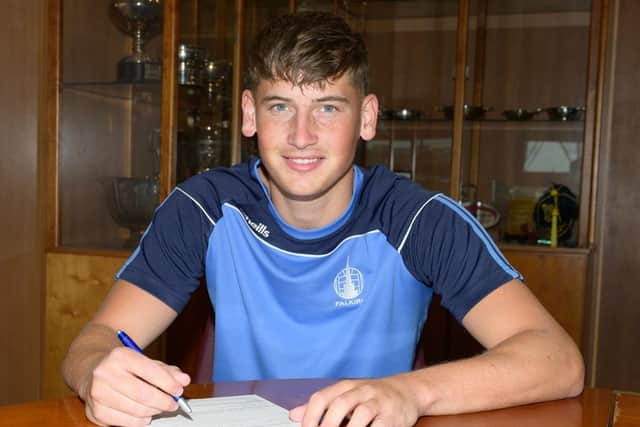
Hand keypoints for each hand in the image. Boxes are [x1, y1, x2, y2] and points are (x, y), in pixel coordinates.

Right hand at [80, 347, 190, 426]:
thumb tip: (183, 380)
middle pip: (143, 394)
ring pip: (136, 410)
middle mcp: (105, 373)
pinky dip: (141, 421)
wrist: (91, 372)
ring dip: (154, 411)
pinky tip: (145, 414)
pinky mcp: (95, 412)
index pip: (150, 371)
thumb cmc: (124, 367)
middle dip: (164, 401)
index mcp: (120, 356)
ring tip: (160, 407)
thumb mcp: (145, 361)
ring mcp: (97, 394)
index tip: (179, 390)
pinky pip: (126, 422)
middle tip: (173, 404)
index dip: (168, 383)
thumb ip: (166, 370)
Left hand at [289, 376, 420, 426]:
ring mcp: (378, 402)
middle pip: (339, 405)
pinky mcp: (392, 416)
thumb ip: (322, 405)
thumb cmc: (372, 396)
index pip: (321, 397)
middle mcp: (361, 391)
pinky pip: (380, 426)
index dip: (310, 417)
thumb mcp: (346, 395)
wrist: (407, 391)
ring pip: (361, 415)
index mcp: (345, 386)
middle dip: (327, 425)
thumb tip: (294, 415)